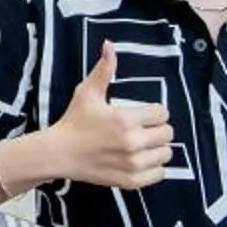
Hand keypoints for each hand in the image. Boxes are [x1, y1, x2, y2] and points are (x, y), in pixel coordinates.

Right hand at [46, 43, 172, 189]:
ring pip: (166, 154)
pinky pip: (159, 174)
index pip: (163, 114)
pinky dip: (154, 168)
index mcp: (126, 119)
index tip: (143, 115)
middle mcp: (132, 143)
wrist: (58, 154)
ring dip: (157, 149)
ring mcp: (132, 164)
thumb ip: (104, 69)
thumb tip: (109, 44)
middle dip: (157, 129)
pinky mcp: (130, 181)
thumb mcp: (87, 92)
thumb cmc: (74, 122)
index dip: (154, 112)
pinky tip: (142, 160)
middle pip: (168, 134)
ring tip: (143, 145)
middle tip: (143, 130)